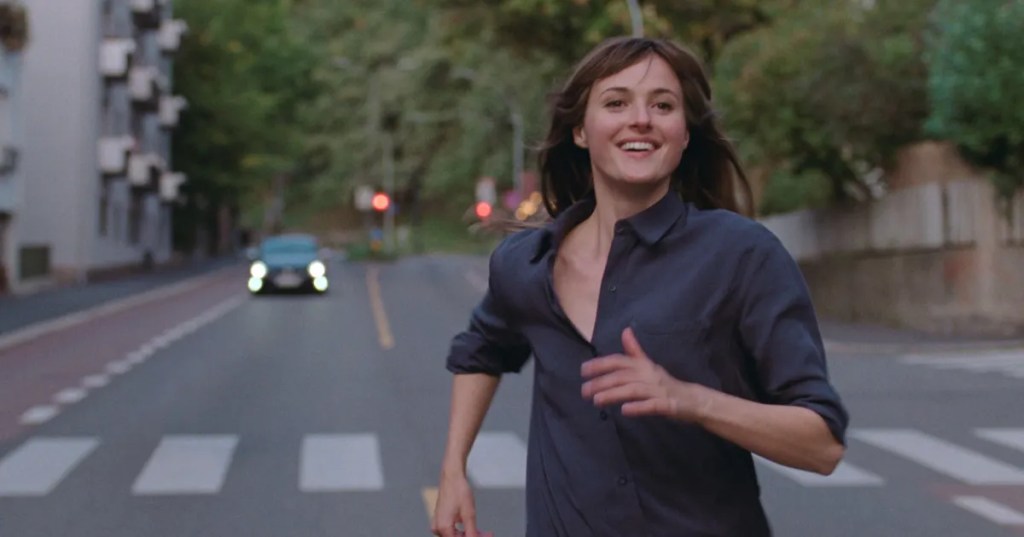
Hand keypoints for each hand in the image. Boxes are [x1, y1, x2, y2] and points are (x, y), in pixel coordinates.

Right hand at [432, 470, 481, 536]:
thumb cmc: (459, 492)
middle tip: (488, 534)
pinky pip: (453, 530)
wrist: (452, 476)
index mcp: (443, 528)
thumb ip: (472, 533)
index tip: (487, 536)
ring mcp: (438, 524)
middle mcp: (437, 528)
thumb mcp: (469, 514)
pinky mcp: (441, 520)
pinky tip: (475, 528)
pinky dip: (464, 530)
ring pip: (456, 536)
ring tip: (485, 532)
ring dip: (470, 535)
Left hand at [581, 327, 708, 421]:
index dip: (601, 364)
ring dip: (614, 394)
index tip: (583, 371)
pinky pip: (652, 405)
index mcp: (644, 366)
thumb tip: (625, 331)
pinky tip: (625, 411)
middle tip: (584, 391)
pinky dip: (639, 407)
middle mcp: (649, 375)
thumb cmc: (666, 384)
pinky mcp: (668, 405)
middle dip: (601, 382)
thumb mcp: (649, 366)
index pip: (620, 361)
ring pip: (634, 390)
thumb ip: (635, 351)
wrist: (693, 399)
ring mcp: (659, 390)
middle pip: (623, 376)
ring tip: (597, 401)